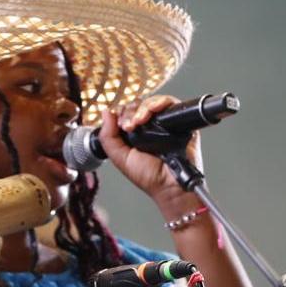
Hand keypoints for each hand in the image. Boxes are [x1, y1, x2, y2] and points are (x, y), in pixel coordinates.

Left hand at [99, 94, 197, 217]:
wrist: (169, 184)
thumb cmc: (148, 176)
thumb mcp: (119, 157)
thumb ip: (108, 136)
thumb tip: (106, 112)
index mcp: (134, 134)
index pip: (125, 113)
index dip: (122, 115)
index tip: (122, 126)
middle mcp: (149, 127)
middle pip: (137, 105)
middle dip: (131, 112)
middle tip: (131, 125)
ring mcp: (164, 123)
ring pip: (152, 102)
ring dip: (144, 108)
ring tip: (141, 120)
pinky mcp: (179, 122)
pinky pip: (171, 103)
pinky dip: (161, 102)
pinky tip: (154, 110)